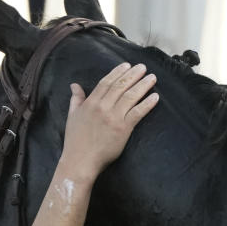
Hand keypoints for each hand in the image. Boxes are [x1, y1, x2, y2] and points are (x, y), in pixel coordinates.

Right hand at [58, 62, 158, 182]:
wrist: (80, 160)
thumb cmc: (75, 140)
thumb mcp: (72, 116)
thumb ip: (76, 99)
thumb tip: (75, 85)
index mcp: (91, 103)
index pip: (106, 82)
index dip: (118, 72)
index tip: (127, 65)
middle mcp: (103, 107)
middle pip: (120, 86)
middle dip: (133, 75)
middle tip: (143, 67)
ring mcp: (114, 117)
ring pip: (130, 97)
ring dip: (143, 85)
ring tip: (152, 78)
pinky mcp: (123, 129)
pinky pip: (138, 113)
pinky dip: (147, 104)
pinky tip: (155, 97)